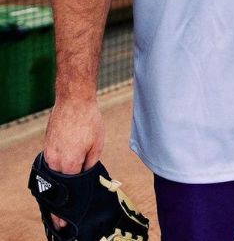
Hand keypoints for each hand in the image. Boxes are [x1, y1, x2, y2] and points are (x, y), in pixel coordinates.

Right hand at [43, 98, 103, 230]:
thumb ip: (90, 165)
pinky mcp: (47, 145)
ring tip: (63, 196)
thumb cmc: (89, 120)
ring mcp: (49, 153)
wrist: (74, 99)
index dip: (66, 209)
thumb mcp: (97, 145)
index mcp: (70, 164)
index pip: (68, 193)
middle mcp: (56, 161)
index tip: (64, 222)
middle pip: (56, 188)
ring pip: (52, 176)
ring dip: (57, 187)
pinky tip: (61, 174)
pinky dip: (55, 172)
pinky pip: (50, 164)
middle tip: (61, 216)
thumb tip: (86, 177)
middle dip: (58, 204)